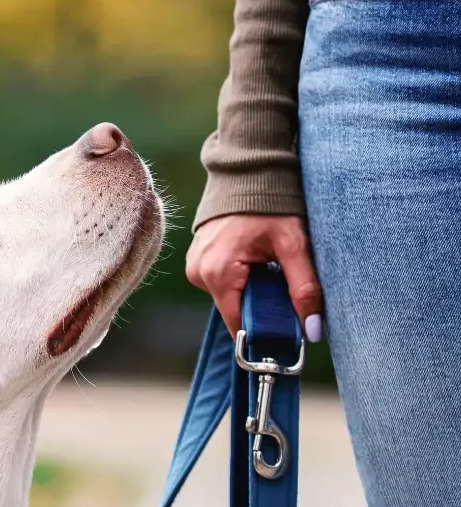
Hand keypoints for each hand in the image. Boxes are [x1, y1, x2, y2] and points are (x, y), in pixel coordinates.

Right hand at [186, 214, 322, 340]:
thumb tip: (312, 329)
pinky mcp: (197, 261)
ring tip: (269, 268)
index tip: (287, 334)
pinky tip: (255, 262)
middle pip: (235, 310)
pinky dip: (241, 280)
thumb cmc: (270, 204)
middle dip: (261, 306)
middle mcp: (199, 274)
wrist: (247, 172)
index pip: (238, 324)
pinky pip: (222, 283)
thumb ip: (304, 287)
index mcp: (218, 273)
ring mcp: (195, 267)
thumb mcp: (293, 245)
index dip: (264, 333)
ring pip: (229, 297)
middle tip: (285, 288)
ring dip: (252, 291)